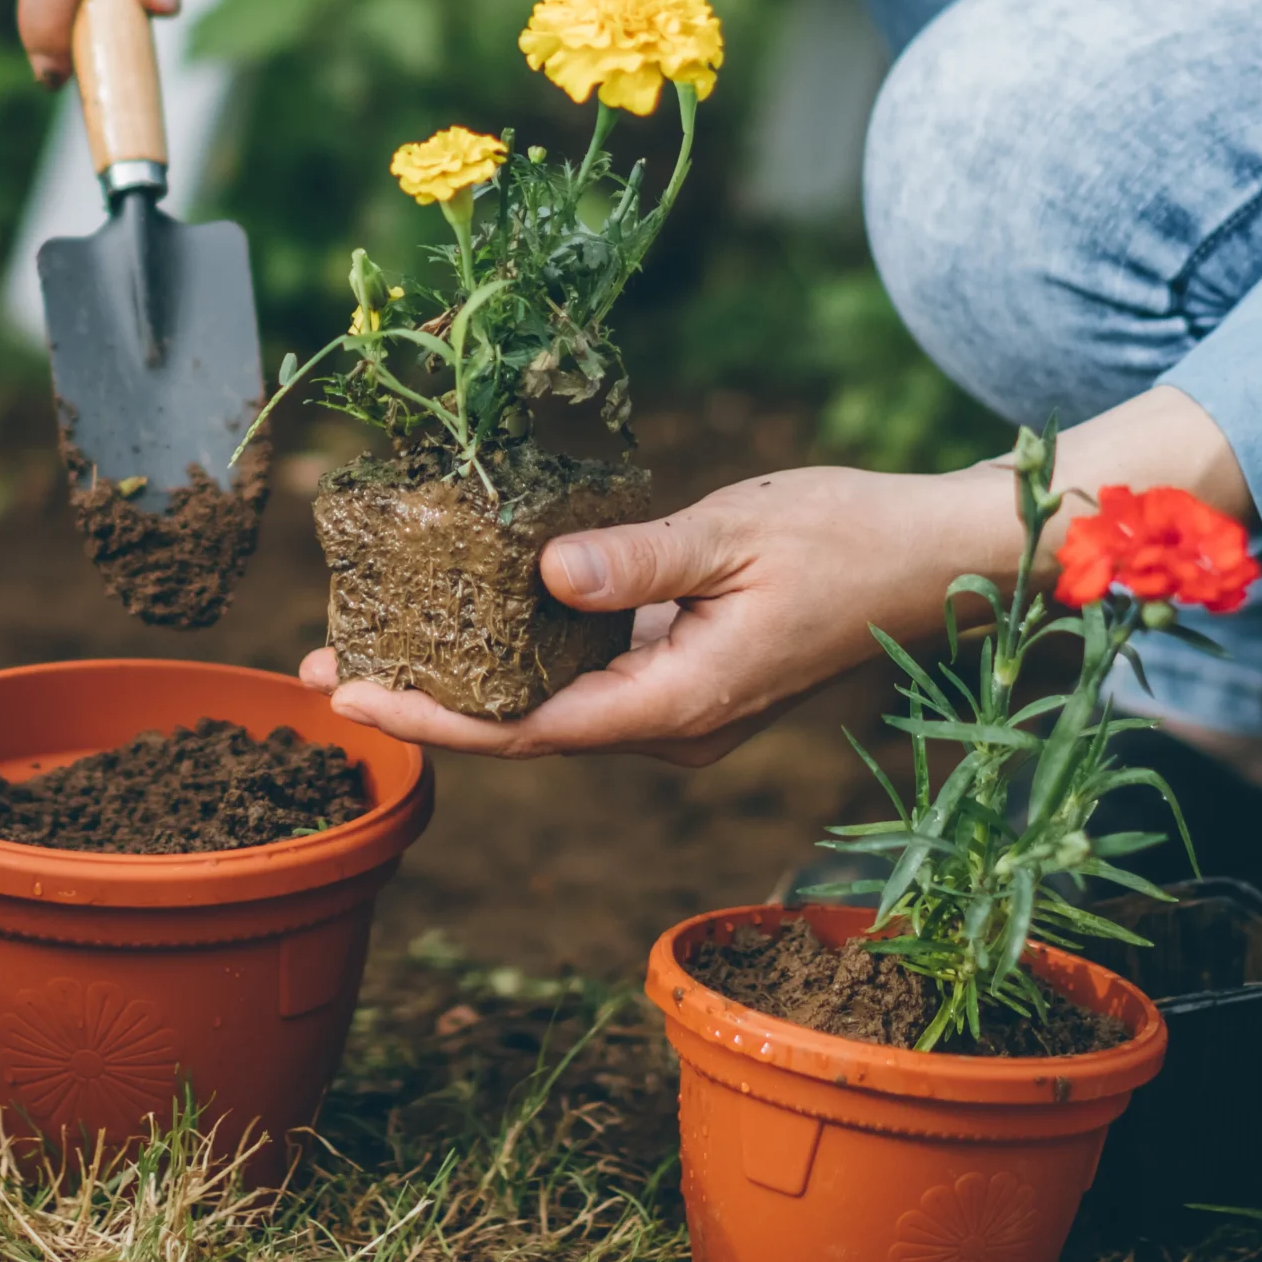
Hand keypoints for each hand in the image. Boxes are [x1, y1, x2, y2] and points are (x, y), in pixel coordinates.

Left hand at [299, 387, 1256, 761]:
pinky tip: (463, 609)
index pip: (526, 729)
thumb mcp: (737, 532)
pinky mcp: (683, 670)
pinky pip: (581, 672)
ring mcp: (677, 703)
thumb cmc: (850, 538)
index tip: (350, 697)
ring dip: (460, 674)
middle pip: (519, 725)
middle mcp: (669, 723)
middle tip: (320, 665)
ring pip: (546, 700)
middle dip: (421, 700)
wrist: (941, 561)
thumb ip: (638, 560)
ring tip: (366, 638)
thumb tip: (544, 571)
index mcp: (678, 703)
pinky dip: (516, 648)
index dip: (431, 717)